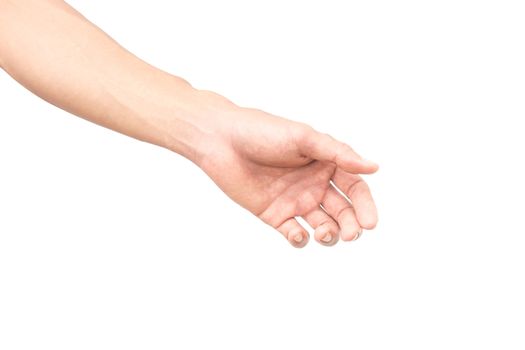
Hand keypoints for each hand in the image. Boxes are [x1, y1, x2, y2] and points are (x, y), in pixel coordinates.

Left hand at [197, 99, 378, 247]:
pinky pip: (294, 233)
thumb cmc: (263, 132)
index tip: (370, 223)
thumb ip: (337, 154)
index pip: (355, 188)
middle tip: (352, 235)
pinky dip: (300, 239)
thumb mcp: (304, 138)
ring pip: (323, 225)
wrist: (222, 140)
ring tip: (324, 233)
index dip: (365, 206)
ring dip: (329, 234)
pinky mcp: (275, 215)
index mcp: (326, 163)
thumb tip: (374, 167)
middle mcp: (314, 184)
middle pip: (342, 211)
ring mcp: (295, 201)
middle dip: (351, 225)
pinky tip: (299, 233)